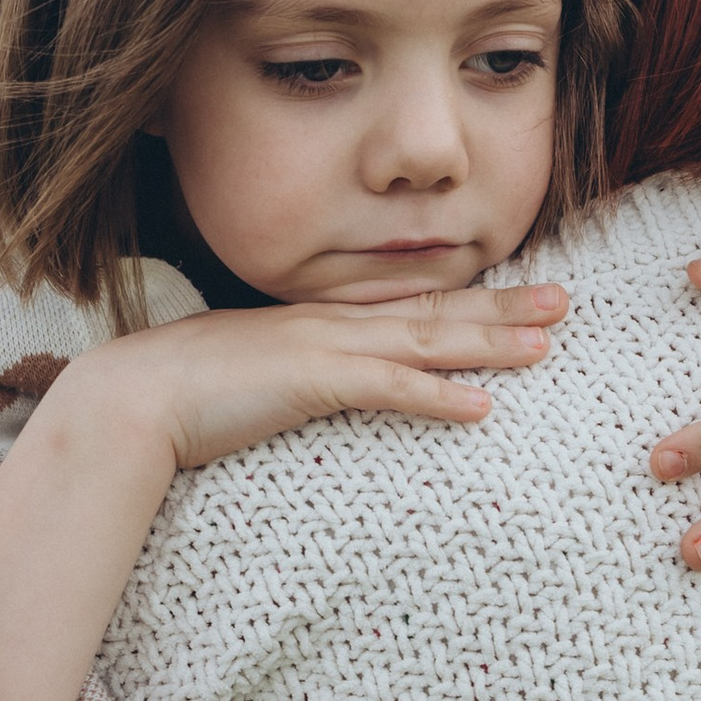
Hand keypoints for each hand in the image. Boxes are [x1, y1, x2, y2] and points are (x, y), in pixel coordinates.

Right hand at [70, 283, 569, 478]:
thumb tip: (318, 385)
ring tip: (548, 346)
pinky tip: (483, 409)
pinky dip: (438, 398)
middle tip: (566, 300)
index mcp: (321, 320)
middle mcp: (332, 323)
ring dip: (490, 343)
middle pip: (435, 311)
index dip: (470, 296)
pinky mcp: (311, 383)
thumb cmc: (185, 394)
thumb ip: (295, 373)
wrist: (134, 397)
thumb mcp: (255, 373)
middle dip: (504, 306)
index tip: (520, 292)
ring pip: (426, 342)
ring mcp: (324, 349)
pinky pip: (388, 390)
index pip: (410, 304)